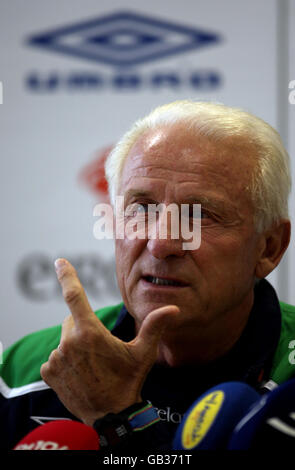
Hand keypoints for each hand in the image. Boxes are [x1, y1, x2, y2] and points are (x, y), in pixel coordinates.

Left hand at [40, 258, 178, 425]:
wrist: (111, 416)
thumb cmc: (128, 381)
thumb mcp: (143, 353)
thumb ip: (155, 327)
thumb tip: (174, 309)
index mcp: (90, 332)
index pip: (74, 296)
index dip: (67, 276)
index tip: (59, 261)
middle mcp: (69, 343)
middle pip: (72, 321)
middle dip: (84, 328)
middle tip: (101, 349)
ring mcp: (56, 358)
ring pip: (64, 340)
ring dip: (75, 346)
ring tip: (93, 366)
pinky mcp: (48, 373)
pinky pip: (55, 358)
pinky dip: (65, 362)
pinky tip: (80, 374)